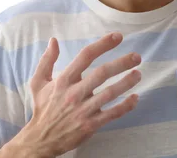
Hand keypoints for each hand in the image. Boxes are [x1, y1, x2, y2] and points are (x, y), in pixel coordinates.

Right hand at [8, 33, 141, 157]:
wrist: (40, 139)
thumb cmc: (43, 108)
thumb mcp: (38, 82)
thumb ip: (47, 61)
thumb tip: (54, 40)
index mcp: (64, 80)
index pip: (85, 56)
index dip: (103, 45)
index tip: (118, 37)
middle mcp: (74, 93)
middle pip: (101, 73)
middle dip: (121, 63)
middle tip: (136, 57)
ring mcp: (83, 110)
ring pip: (109, 93)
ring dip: (126, 82)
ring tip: (138, 74)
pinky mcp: (90, 124)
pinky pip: (112, 114)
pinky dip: (125, 106)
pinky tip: (135, 98)